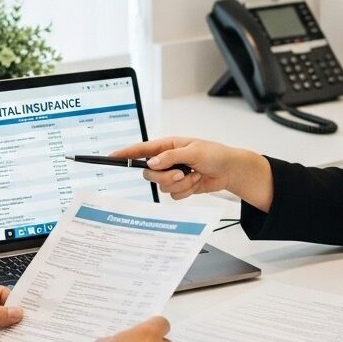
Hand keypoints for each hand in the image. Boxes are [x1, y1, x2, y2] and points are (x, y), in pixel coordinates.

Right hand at [111, 137, 272, 210]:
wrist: (230, 170)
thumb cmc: (215, 154)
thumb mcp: (193, 151)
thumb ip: (171, 157)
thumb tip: (152, 163)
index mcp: (168, 146)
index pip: (142, 150)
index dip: (126, 153)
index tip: (112, 157)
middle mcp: (168, 160)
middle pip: (150, 174)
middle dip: (165, 177)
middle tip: (181, 173)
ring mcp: (174, 174)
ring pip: (163, 187)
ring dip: (180, 184)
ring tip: (195, 175)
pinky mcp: (181, 186)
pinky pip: (174, 195)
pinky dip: (187, 191)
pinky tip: (197, 182)